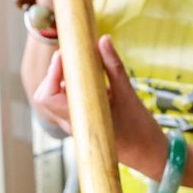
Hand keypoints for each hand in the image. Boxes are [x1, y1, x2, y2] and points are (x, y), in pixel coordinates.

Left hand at [33, 35, 168, 180]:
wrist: (147, 153)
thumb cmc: (138, 129)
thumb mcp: (127, 93)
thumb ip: (113, 66)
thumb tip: (103, 40)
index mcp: (78, 120)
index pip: (47, 97)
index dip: (51, 73)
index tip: (64, 55)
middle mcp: (71, 125)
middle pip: (45, 98)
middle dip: (53, 75)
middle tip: (71, 58)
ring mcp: (74, 126)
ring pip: (54, 101)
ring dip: (62, 81)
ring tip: (80, 65)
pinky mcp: (81, 125)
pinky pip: (66, 104)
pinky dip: (71, 88)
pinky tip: (87, 78)